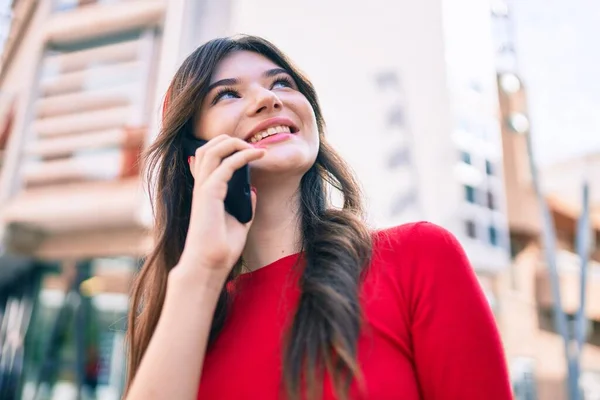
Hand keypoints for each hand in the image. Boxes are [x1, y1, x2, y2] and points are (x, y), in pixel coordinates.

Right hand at [177, 135, 264, 281]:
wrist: (210, 265)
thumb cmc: (222, 248)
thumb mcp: (240, 221)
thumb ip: (245, 204)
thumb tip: (254, 191)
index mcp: (206, 192)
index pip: (206, 160)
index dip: (223, 147)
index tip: (248, 149)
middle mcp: (202, 187)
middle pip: (206, 149)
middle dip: (228, 140)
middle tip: (251, 145)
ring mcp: (203, 189)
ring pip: (211, 150)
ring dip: (234, 143)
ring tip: (254, 147)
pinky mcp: (209, 194)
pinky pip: (226, 165)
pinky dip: (243, 155)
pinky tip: (258, 154)